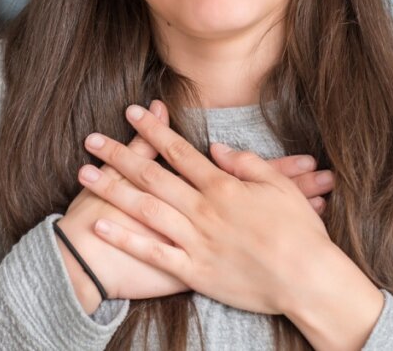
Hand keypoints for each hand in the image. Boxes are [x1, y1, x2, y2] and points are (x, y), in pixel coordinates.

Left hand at [76, 101, 336, 315]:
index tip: (132, 112)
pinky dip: (125, 238)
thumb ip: (247, 163)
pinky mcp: (193, 271)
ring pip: (145, 209)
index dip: (154, 129)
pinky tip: (101, 223)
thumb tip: (217, 147)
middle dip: (119, 155)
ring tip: (84, 174)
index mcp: (223, 186)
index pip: (179, 151)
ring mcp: (195, 240)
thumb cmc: (299, 231)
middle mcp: (203, 209)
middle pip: (152, 176)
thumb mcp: (279, 187)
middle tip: (91, 140)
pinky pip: (152, 252)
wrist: (307, 279)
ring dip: (113, 189)